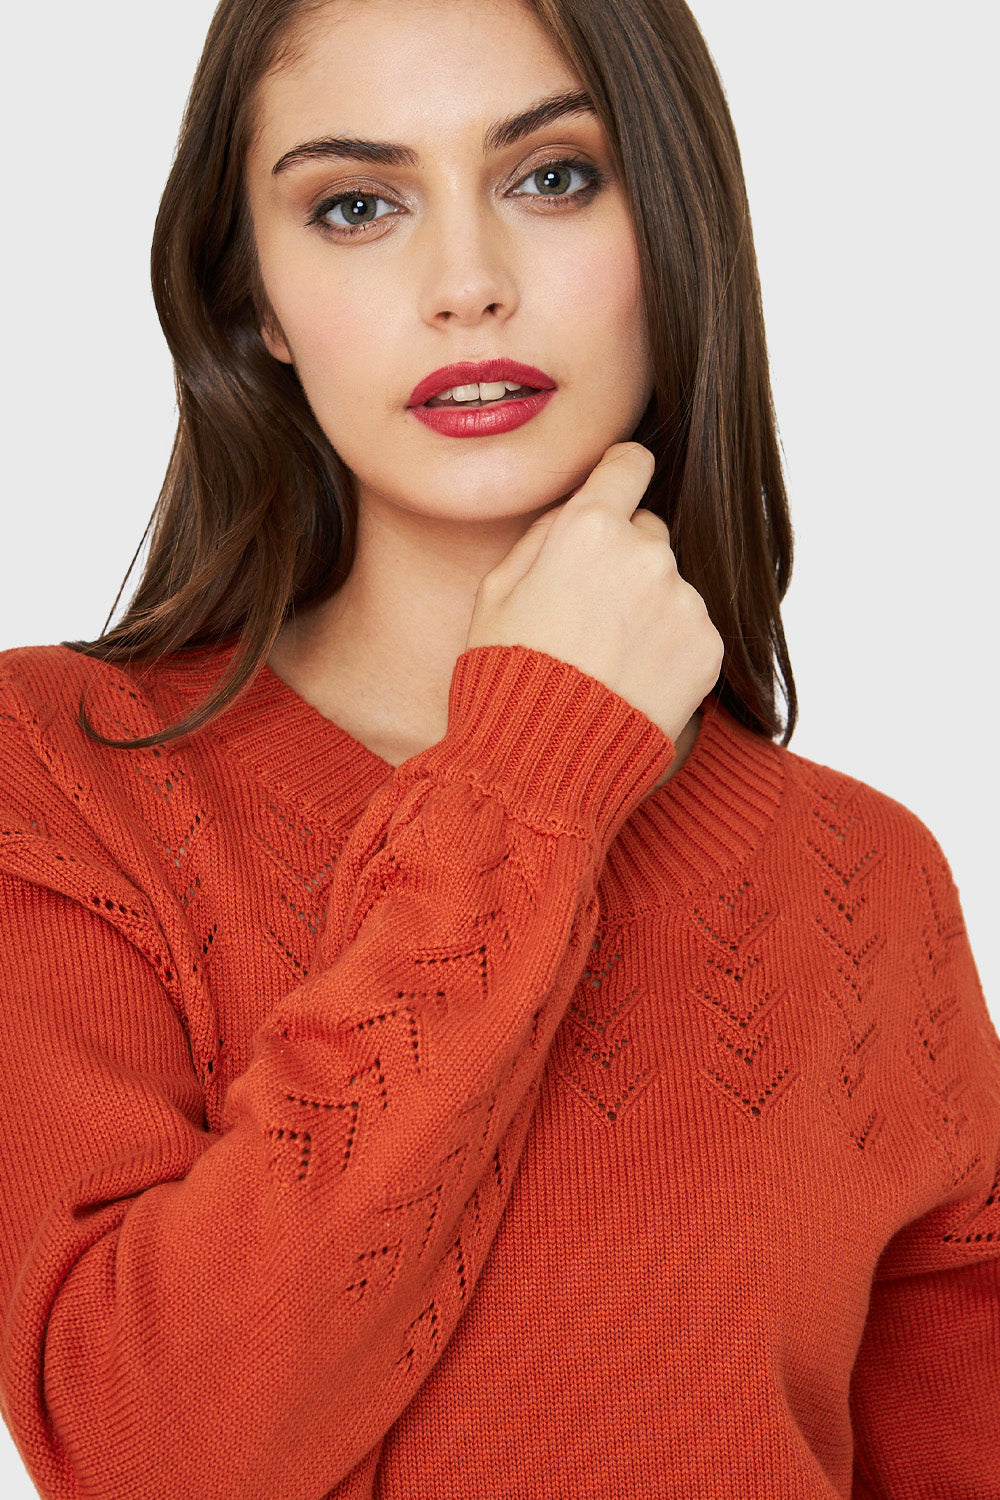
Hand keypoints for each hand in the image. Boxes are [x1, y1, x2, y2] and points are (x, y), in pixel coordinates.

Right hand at [465, 443, 723, 746]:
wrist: (546, 761)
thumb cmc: (507, 676)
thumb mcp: (495, 592)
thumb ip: (541, 536)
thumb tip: (574, 510)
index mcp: (589, 528)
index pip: (629, 464)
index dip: (620, 477)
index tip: (617, 492)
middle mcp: (646, 554)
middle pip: (647, 532)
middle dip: (623, 560)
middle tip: (588, 616)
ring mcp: (683, 601)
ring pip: (669, 585)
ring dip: (647, 609)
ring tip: (606, 661)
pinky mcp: (707, 645)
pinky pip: (689, 630)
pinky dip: (667, 649)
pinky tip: (631, 681)